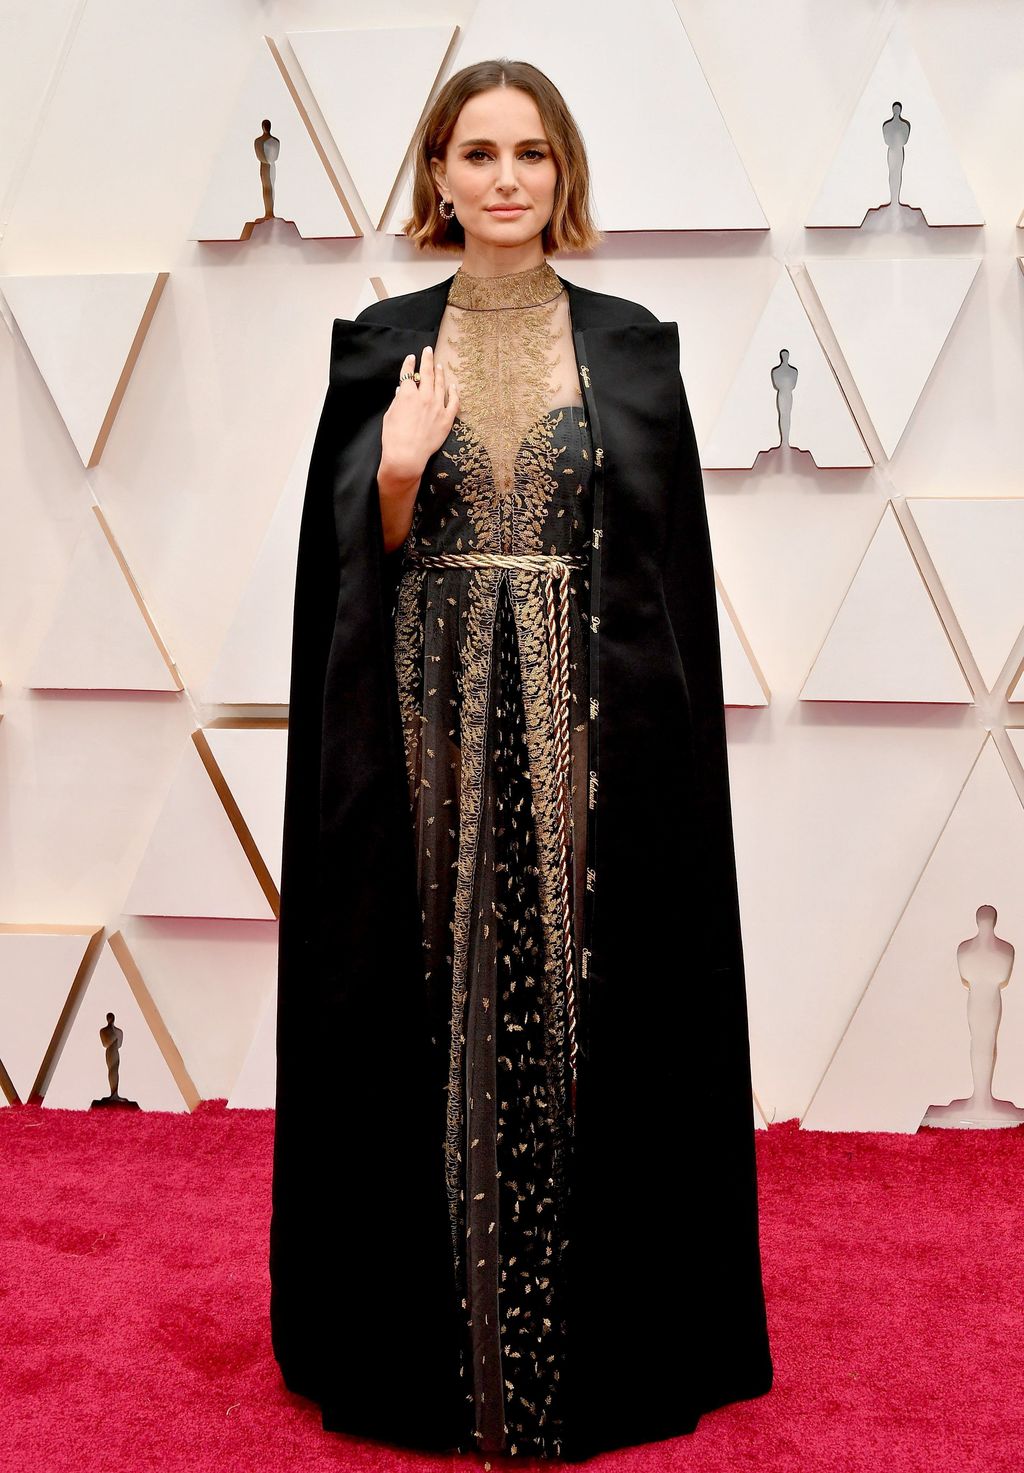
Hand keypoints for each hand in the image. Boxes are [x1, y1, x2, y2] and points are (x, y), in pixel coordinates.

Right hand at [379, 345, 459, 484]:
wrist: (406, 456)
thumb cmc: (393, 438)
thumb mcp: (390, 415)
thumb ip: (397, 401)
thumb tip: (401, 391)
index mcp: (407, 395)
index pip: (409, 374)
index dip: (409, 365)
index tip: (411, 358)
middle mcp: (424, 397)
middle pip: (427, 373)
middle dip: (427, 360)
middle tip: (428, 350)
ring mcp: (438, 407)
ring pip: (441, 385)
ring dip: (440, 373)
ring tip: (439, 365)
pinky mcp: (447, 419)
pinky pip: (454, 402)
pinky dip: (454, 393)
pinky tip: (454, 386)